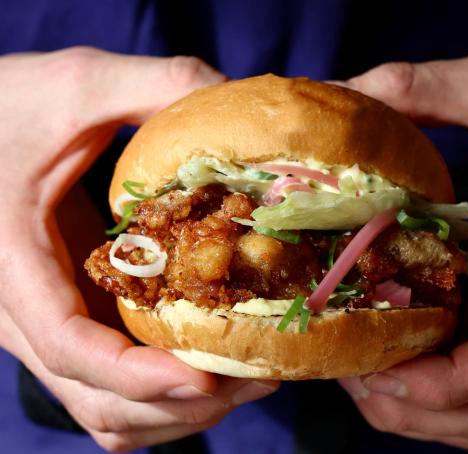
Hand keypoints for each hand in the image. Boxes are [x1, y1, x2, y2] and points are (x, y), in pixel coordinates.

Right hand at [0, 47, 277, 450]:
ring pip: (106, 410)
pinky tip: (212, 367)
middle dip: (179, 404)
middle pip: (99, 400)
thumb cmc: (13, 103)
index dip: (138, 377)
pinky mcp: (75, 319)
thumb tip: (239, 100)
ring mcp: (52, 323)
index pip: (69, 349)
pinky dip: (161, 399)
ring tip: (248, 380)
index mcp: (16, 264)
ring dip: (176, 412)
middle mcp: (28, 313)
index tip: (206, 375)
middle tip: (256, 378)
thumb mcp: (82, 84)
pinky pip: (111, 389)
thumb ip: (157, 85)